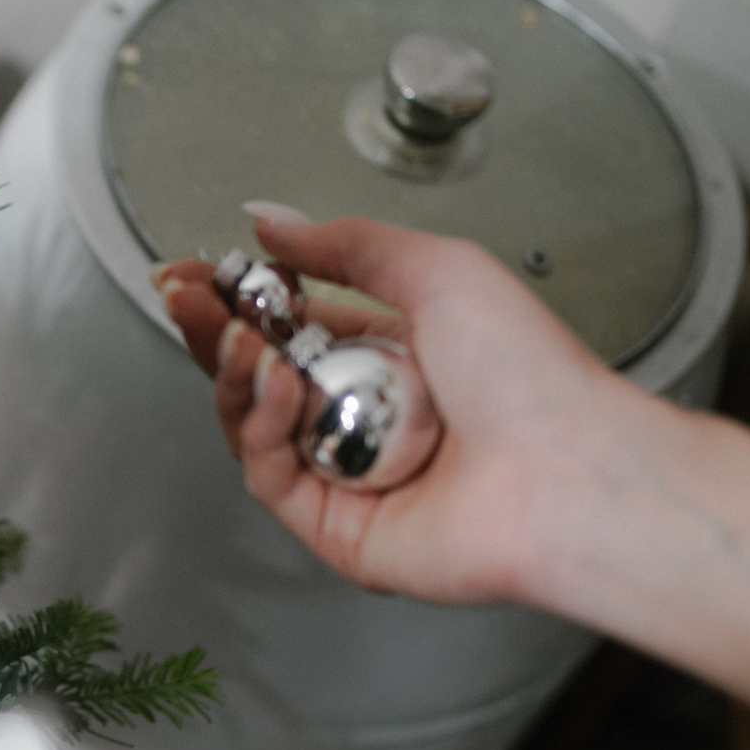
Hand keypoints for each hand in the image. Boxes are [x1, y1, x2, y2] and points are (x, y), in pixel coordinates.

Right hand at [158, 208, 653, 605]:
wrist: (564, 471)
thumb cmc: (529, 375)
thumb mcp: (437, 270)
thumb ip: (347, 244)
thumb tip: (273, 222)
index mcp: (394, 356)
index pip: (292, 325)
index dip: (238, 298)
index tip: (197, 271)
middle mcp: (366, 417)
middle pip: (259, 374)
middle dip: (216, 330)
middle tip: (185, 294)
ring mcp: (347, 476)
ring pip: (254, 424)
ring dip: (235, 372)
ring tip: (240, 336)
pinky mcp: (334, 528)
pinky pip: (269, 473)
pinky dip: (260, 424)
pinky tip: (275, 384)